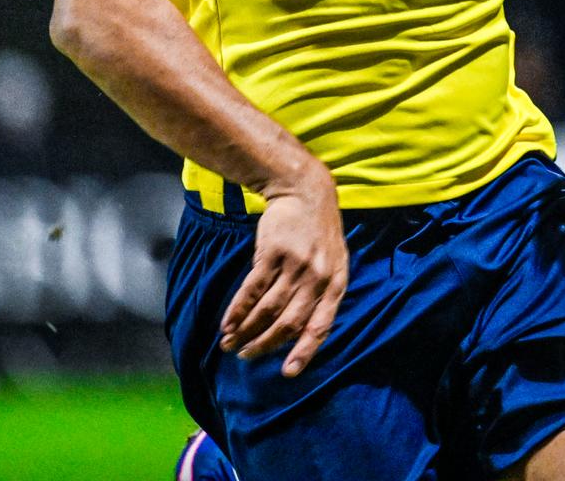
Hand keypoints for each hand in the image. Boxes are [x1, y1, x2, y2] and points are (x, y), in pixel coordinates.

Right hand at [218, 160, 347, 375]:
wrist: (305, 192)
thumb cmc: (318, 233)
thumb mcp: (333, 261)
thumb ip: (321, 293)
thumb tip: (299, 333)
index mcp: (337, 283)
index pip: (321, 325)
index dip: (304, 351)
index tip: (288, 372)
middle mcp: (318, 277)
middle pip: (290, 322)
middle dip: (266, 344)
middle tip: (247, 357)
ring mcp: (295, 264)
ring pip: (268, 308)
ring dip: (247, 331)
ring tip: (231, 344)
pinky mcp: (273, 252)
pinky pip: (252, 289)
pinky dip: (238, 310)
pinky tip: (227, 324)